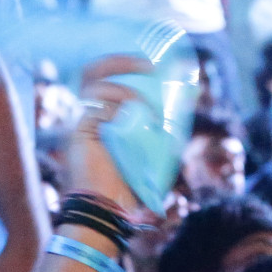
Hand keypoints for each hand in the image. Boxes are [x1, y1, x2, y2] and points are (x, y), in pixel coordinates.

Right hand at [61, 54, 151, 214]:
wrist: (107, 209)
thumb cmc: (128, 186)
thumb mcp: (153, 148)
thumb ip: (162, 124)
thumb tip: (191, 95)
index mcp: (99, 115)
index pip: (104, 77)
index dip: (122, 64)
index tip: (151, 64)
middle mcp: (86, 114)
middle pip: (93, 71)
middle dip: (121, 62)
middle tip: (150, 65)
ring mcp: (80, 122)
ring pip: (97, 86)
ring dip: (127, 92)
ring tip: (150, 111)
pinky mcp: (80, 132)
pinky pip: (98, 107)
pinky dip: (119, 109)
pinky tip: (136, 122)